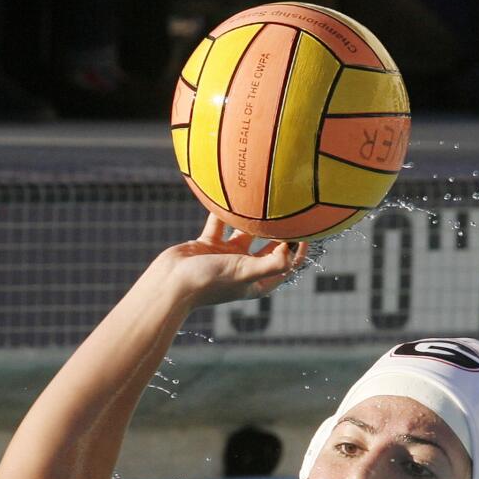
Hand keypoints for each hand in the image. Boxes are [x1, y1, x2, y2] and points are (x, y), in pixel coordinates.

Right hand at [157, 214, 307, 309]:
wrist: (171, 283)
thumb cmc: (209, 282)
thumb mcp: (245, 272)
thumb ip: (271, 264)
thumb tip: (292, 251)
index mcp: (257, 281)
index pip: (286, 266)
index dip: (299, 251)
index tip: (307, 231)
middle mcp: (244, 268)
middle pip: (269, 248)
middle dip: (280, 232)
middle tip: (290, 208)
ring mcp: (226, 257)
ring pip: (244, 233)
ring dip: (253, 219)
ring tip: (264, 199)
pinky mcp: (208, 245)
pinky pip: (220, 224)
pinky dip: (223, 212)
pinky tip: (231, 195)